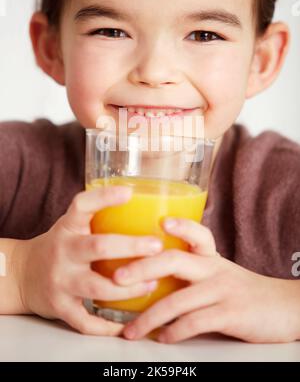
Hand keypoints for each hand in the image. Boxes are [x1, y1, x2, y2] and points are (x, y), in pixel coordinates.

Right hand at [15, 186, 162, 335]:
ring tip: (152, 283)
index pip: (82, 205)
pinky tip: (129, 323)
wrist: (23, 274)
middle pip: (98, 247)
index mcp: (67, 227)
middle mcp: (63, 251)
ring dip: (128, 288)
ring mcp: (61, 280)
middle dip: (131, 247)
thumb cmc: (60, 247)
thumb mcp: (71, 226)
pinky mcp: (60, 306)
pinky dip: (108, 327)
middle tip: (157, 246)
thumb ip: (98, 216)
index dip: (104, 197)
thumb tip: (143, 203)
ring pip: (97, 287)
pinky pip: (86, 321)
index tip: (129, 193)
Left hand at [114, 218, 299, 343]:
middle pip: (174, 260)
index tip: (160, 222)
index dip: (180, 225)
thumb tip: (149, 282)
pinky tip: (163, 338)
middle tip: (117, 278)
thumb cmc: (243, 291)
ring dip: (149, 317)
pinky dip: (175, 332)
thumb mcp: (220, 273)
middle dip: (142, 268)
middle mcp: (215, 269)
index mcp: (211, 257)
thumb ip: (192, 273)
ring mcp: (222, 291)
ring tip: (131, 330)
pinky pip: (195, 322)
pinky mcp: (230, 314)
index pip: (196, 233)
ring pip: (178, 300)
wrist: (284, 308)